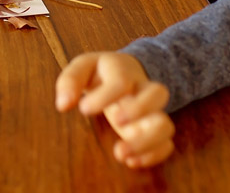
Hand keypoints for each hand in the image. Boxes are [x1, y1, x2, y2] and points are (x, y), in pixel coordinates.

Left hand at [55, 52, 175, 168]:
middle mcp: (142, 89)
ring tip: (120, 154)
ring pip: (165, 124)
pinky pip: (166, 142)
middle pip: (158, 93)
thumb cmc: (101, 72)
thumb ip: (70, 81)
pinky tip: (132, 161)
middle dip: (139, 110)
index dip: (104, 97)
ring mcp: (151, 110)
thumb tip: (63, 105)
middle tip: (117, 121)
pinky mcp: (153, 128)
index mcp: (123, 70)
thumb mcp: (83, 67)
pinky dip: (154, 154)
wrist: (126, 71)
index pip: (121, 81)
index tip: (83, 110)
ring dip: (146, 142)